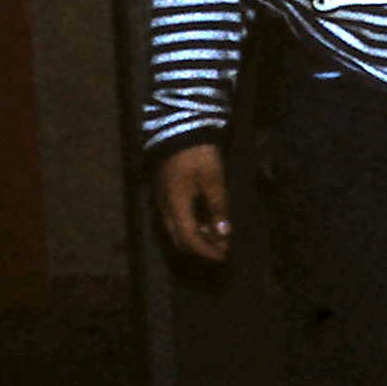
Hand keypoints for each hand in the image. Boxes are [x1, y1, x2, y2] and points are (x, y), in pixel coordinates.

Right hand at [154, 144, 231, 261]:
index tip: (225, 256)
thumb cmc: (198, 153)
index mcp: (175, 206)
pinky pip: (174, 219)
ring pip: (176, 230)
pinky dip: (190, 225)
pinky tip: (206, 220)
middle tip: (223, 249)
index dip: (207, 250)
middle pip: (179, 239)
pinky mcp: (164, 194)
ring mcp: (161, 201)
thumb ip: (217, 206)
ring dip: (196, 236)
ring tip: (219, 235)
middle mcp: (163, 208)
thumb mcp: (213, 178)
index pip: (189, 239)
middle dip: (201, 247)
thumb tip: (223, 234)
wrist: (179, 129)